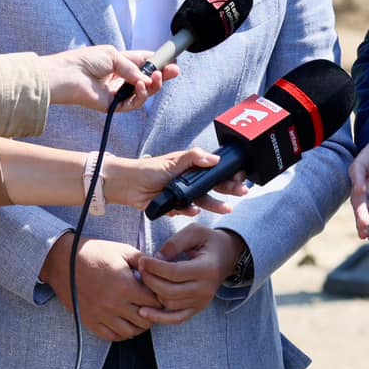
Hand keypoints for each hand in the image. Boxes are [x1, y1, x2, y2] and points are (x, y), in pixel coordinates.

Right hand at [41, 235, 161, 342]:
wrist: (64, 261)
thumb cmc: (94, 253)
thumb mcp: (122, 250)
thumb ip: (143, 260)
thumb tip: (161, 267)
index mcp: (126, 286)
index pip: (155, 302)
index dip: (160, 299)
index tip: (159, 295)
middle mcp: (115, 304)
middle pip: (145, 321)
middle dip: (153, 314)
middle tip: (152, 308)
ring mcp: (101, 315)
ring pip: (130, 332)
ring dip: (138, 326)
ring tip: (139, 316)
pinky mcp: (90, 321)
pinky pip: (111, 336)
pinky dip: (121, 333)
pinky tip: (123, 323)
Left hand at [43, 45, 176, 108]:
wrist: (68, 76)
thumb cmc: (85, 61)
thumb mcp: (113, 56)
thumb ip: (133, 68)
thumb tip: (147, 79)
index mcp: (120, 63)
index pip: (144, 63)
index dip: (158, 62)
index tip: (170, 60)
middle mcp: (121, 78)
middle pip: (148, 79)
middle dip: (162, 75)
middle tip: (174, 71)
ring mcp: (118, 93)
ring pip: (144, 92)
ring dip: (154, 85)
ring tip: (156, 78)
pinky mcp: (114, 106)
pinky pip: (134, 103)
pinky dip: (141, 95)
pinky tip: (141, 86)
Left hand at [107, 149, 247, 215]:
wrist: (127, 185)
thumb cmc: (148, 169)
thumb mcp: (173, 160)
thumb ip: (194, 157)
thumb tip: (214, 158)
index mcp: (191, 168)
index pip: (214, 170)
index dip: (227, 174)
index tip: (239, 176)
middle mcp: (189, 181)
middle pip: (213, 187)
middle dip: (228, 190)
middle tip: (242, 192)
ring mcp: (182, 195)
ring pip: (203, 201)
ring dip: (215, 204)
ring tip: (226, 208)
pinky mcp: (174, 207)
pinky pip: (186, 210)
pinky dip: (191, 211)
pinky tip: (195, 211)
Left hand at [135, 225, 239, 325]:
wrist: (227, 256)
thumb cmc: (209, 241)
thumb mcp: (195, 232)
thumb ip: (175, 243)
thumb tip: (157, 258)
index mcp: (207, 269)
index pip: (174, 272)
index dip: (154, 267)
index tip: (142, 260)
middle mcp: (206, 289)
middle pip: (169, 291)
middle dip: (150, 280)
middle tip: (141, 268)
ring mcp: (202, 301)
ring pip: (169, 304)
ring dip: (152, 294)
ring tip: (145, 280)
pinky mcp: (198, 309)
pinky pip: (176, 319)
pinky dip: (159, 318)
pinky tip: (144, 312)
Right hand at [350, 88, 368, 249]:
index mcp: (365, 161)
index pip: (358, 171)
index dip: (359, 181)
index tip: (360, 189)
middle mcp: (364, 180)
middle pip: (359, 196)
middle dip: (360, 210)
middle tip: (363, 224)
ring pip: (364, 211)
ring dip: (365, 225)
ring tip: (368, 238)